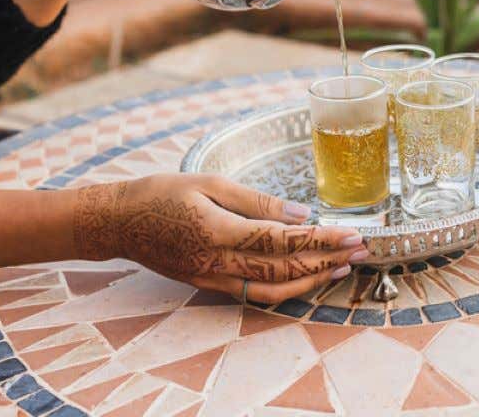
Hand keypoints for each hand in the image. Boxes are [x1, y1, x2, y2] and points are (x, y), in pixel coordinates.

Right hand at [73, 174, 368, 303]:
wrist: (118, 222)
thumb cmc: (161, 193)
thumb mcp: (209, 183)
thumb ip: (257, 201)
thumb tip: (302, 212)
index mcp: (218, 232)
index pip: (282, 241)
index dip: (321, 239)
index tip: (350, 234)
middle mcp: (217, 263)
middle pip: (284, 271)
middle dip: (326, 261)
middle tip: (360, 250)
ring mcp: (213, 279)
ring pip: (273, 291)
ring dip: (312, 281)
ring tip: (341, 268)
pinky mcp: (209, 285)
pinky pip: (255, 294)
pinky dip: (286, 290)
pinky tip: (306, 278)